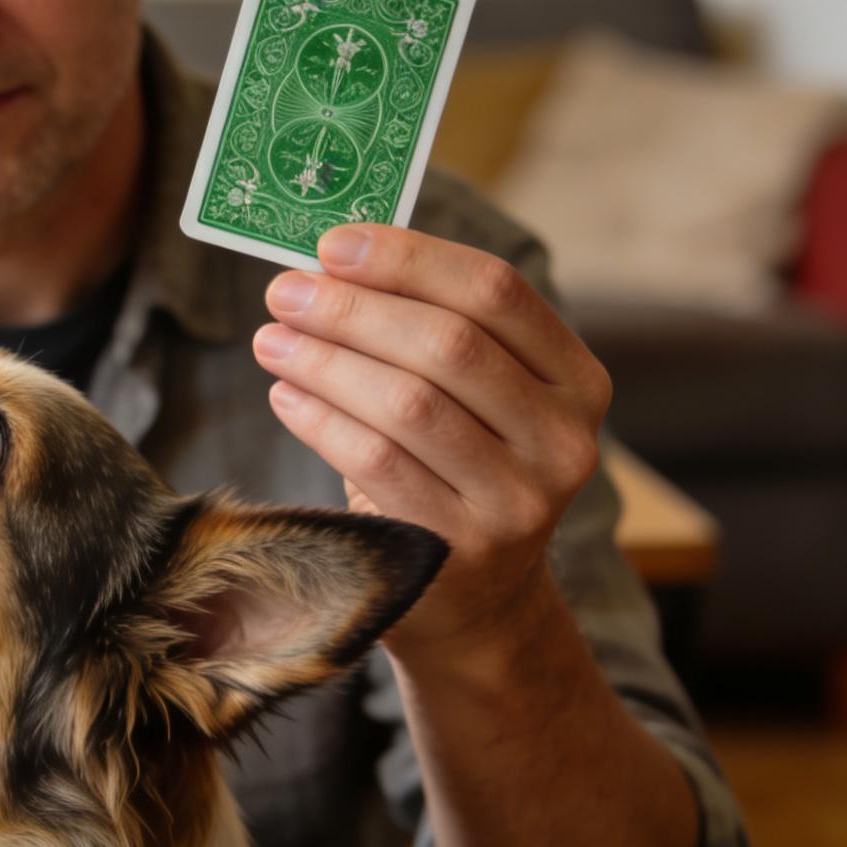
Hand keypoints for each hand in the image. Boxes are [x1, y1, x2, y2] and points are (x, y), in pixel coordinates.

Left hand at [250, 224, 612, 655]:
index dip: (409, 259)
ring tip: (270, 339)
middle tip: (284, 291)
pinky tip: (285, 394)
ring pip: (408, 404)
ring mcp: (519, 502)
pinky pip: (376, 463)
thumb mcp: (469, 399)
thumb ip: (425, 328)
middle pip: (448, 345)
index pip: (496, 292)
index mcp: (576, 381)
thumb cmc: (454, 469)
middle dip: (353, 309)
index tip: (333, 244)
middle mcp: (563, 440)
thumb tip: (329, 260)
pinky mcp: (460, 549)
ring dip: (325, 360)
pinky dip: (320, 418)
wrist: (477, 602)